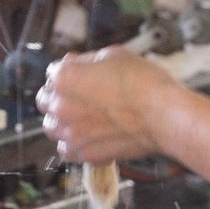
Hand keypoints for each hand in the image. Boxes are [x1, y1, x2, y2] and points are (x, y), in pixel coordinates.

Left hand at [37, 48, 172, 163]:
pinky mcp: (83, 154)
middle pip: (46, 101)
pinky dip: (74, 144)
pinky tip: (89, 136)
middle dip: (59, 97)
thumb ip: (87, 60)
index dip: (68, 73)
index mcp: (64, 78)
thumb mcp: (115, 55)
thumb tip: (75, 63)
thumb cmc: (144, 83)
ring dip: (63, 122)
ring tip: (85, 119)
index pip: (52, 74)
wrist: (163, 116)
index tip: (81, 77)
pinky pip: (67, 150)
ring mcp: (70, 133)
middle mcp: (60, 106)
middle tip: (82, 98)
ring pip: (53, 128)